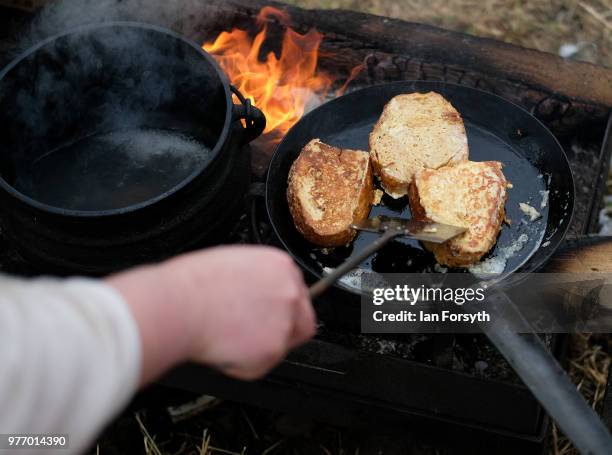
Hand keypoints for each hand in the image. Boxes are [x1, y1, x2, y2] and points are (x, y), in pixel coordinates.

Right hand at [108, 246, 314, 383]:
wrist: (178, 306)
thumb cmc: (191, 285)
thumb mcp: (233, 264)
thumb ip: (256, 279)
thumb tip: (255, 294)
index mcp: (280, 266)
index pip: (296, 290)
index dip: (280, 306)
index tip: (266, 313)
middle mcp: (289, 291)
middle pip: (302, 318)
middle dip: (282, 329)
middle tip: (253, 334)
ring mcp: (285, 321)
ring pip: (283, 345)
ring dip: (259, 348)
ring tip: (228, 338)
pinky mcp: (273, 349)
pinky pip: (262, 365)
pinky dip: (242, 365)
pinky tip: (223, 348)